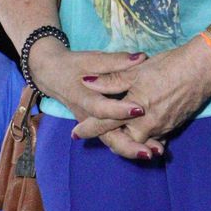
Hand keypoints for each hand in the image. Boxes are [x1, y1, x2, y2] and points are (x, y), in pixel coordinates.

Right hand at [26, 43, 163, 155]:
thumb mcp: (92, 60)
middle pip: (107, 137)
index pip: (101, 108)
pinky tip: (155, 145)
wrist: (53, 76)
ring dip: (134, 148)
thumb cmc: (74, 65)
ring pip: (114, 141)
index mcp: (83, 98)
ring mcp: (94, 125)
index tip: (139, 109)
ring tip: (157, 151)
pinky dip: (134, 142)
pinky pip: (116, 137)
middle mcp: (88, 117)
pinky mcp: (100, 127)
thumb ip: (115, 62)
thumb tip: (140, 58)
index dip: (119, 110)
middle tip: (150, 152)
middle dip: (129, 146)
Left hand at [73, 38, 210, 157]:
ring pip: (139, 141)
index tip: (75, 134)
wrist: (204, 69)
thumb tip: (87, 82)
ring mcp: (162, 128)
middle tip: (98, 136)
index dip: (88, 129)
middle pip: (122, 140)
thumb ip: (112, 80)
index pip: (104, 124)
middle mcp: (147, 125)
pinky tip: (142, 132)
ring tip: (119, 135)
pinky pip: (155, 139)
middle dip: (110, 140)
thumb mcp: (137, 70)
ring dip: (128, 140)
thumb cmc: (170, 66)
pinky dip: (146, 138)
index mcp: (134, 110)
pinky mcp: (173, 126)